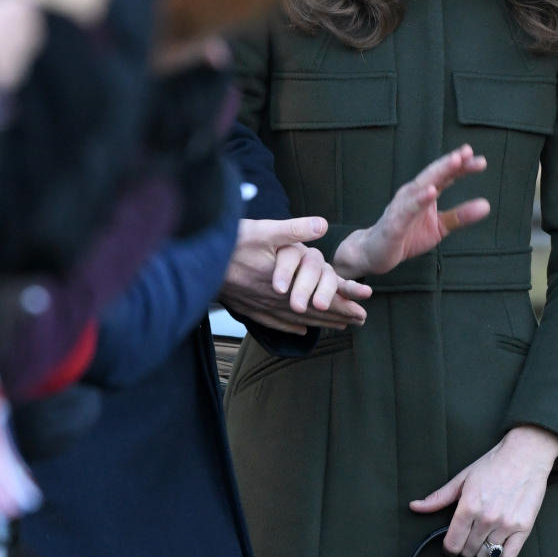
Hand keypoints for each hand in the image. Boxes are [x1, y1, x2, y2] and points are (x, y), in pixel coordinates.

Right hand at [219, 216, 372, 334]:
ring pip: (295, 320)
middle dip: (337, 316)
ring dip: (318, 323)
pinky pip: (273, 321)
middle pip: (311, 312)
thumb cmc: (229, 244)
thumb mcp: (263, 230)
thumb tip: (322, 225)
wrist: (194, 262)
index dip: (343, 303)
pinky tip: (300, 331)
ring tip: (337, 327)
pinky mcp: (245, 307)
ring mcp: (258, 305)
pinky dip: (289, 327)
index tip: (363, 309)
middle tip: (360, 321)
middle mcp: (273, 299)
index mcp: (283, 283)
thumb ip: (294, 230)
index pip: (320, 298)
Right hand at [332, 145, 489, 278]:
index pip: (445, 176)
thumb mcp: (439, 227)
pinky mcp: (394, 223)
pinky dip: (419, 199)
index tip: (481, 161)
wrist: (375, 253)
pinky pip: (408, 210)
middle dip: (450, 162)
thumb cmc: (406, 236)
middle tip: (467, 152)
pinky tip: (432, 192)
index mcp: (424, 193)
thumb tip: (486, 205)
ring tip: (454, 162)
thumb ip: (460, 216)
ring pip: (421, 186)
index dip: (462, 167)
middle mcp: (412, 194)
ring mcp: (401, 206)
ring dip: (438, 173)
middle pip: (433, 174)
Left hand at [409, 426, 557, 556]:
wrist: (525, 455)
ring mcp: (506, 524)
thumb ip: (439, 497)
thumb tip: (415, 506)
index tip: (450, 547)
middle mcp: (486, 518)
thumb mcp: (462, 478)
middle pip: (469, 551)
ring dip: (482, 554)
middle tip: (468, 539)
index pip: (453, 543)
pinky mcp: (523, 528)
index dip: (448, 549)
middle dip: (465, 548)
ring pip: (487, 556)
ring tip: (482, 543)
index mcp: (469, 506)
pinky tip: (497, 553)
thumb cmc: (493, 465)